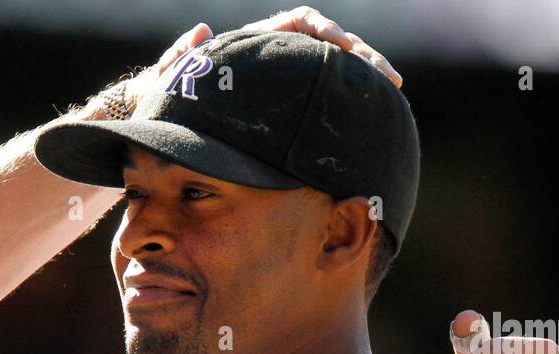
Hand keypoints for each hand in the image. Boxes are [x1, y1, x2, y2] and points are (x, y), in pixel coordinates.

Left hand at [122, 7, 399, 116]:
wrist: (169, 112)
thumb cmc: (170, 92)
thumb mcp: (171, 74)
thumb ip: (181, 54)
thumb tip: (200, 32)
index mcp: (260, 41)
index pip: (302, 24)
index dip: (328, 32)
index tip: (347, 48)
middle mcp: (279, 54)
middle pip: (331, 46)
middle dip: (363, 58)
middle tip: (390, 81)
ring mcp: (287, 78)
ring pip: (333, 73)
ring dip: (362, 82)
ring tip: (389, 97)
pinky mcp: (290, 104)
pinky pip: (323, 99)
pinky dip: (343, 106)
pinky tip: (366, 123)